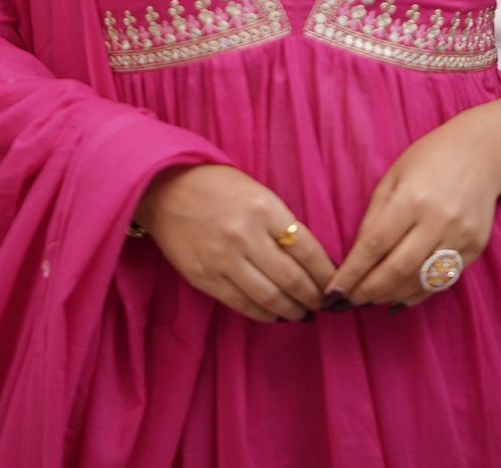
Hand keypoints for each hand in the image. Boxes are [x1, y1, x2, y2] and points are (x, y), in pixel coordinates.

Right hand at [134, 164, 334, 322]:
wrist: (164, 188)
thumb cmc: (216, 185)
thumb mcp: (256, 192)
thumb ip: (280, 222)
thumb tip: (310, 259)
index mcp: (263, 208)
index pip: (307, 249)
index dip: (326, 272)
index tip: (336, 282)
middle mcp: (245, 235)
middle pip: (292, 279)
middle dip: (313, 296)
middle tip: (324, 304)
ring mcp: (223, 259)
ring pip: (269, 297)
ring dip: (292, 310)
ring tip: (304, 314)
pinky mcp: (204, 277)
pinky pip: (242, 304)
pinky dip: (264, 314)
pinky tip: (276, 315)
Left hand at [326, 111, 500, 309]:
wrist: (481, 152)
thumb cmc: (428, 160)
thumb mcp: (392, 177)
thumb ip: (374, 216)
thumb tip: (357, 258)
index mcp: (411, 197)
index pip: (374, 244)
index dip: (352, 272)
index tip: (333, 291)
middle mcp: (438, 220)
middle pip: (397, 269)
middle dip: (368, 291)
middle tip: (348, 302)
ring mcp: (460, 236)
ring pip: (420, 280)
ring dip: (391, 295)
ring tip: (370, 299)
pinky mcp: (476, 248)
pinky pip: (443, 280)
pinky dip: (418, 293)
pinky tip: (399, 296)